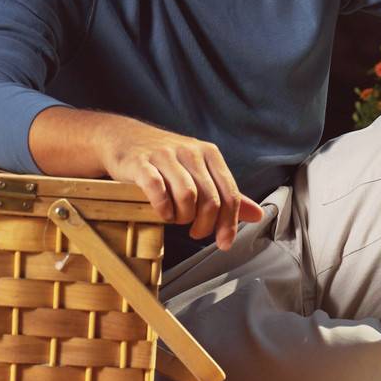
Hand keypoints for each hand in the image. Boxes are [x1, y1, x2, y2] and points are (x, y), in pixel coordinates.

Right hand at [95, 120, 264, 250]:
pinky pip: (157, 189)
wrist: (122, 137)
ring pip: (187, 195)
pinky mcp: (140, 162)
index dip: (229, 223)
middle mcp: (190, 151)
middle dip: (204, 225)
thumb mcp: (198, 170)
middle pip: (210, 199)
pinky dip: (163, 208)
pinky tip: (162, 213)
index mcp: (209, 153)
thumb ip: (226, 193)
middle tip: (195, 232)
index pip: (230, 193)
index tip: (224, 243)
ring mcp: (164, 155)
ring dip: (183, 217)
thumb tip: (258, 215)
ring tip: (176, 219)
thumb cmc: (164, 159)